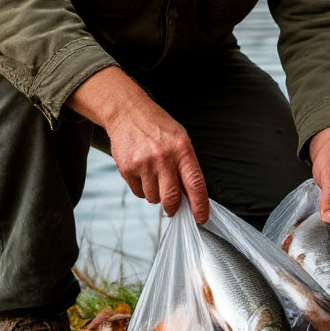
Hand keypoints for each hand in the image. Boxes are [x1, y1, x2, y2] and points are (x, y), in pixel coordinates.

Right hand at [104, 100, 209, 219]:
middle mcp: (164, 157)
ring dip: (156, 195)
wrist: (129, 113)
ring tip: (154, 176)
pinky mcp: (127, 169)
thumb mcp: (180, 139)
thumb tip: (191, 195)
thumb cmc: (158, 128)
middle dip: (174, 208)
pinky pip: (138, 193)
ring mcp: (144, 164)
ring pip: (153, 198)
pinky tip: (142, 173)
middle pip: (172, 198)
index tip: (202, 217)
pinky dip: (142, 189)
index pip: (195, 183)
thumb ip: (186, 165)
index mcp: (182, 149)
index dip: (200, 204)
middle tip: (173, 208)